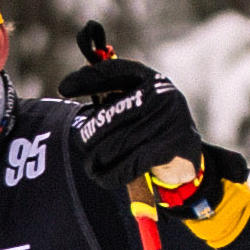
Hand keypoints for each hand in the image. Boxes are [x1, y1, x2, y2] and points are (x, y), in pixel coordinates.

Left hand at [58, 51, 205, 199]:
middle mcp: (162, 95)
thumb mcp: (135, 105)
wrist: (186, 157)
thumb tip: (68, 86)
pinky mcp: (171, 148)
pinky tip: (104, 176)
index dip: (87, 79)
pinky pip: (129, 164)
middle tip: (84, 147)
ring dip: (98, 159)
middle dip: (91, 136)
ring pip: (116, 143)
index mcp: (150, 79)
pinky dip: (112, 174)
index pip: (114, 72)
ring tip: (92, 166)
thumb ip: (110, 96)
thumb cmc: (150, 128)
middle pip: (110, 115)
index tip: (63, 89)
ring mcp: (169, 120)